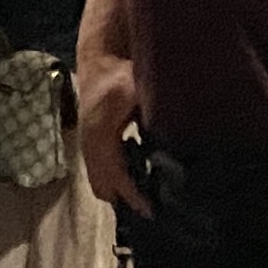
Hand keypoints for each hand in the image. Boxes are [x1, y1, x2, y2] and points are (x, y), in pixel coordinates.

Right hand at [76, 49, 146, 216]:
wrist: (102, 56)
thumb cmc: (122, 73)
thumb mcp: (141, 93)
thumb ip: (156, 118)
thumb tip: (179, 149)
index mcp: (101, 135)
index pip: (116, 177)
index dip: (135, 196)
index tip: (154, 212)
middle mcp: (90, 144)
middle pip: (103, 187)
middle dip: (126, 200)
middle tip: (155, 208)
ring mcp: (88, 142)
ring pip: (100, 180)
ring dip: (122, 190)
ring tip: (150, 195)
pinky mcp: (92, 139)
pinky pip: (101, 169)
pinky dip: (118, 178)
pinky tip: (141, 174)